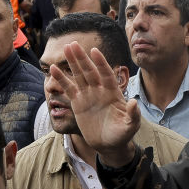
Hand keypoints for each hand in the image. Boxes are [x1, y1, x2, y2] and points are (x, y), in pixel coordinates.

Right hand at [50, 42, 138, 165]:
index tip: (94, 51)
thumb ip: (133, 114)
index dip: (101, 63)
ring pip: (79, 75)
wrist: (109, 144)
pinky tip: (54, 69)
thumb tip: (134, 102)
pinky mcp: (78, 103)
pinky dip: (62, 79)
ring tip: (66, 48)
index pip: (106, 74)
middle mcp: (100, 90)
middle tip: (73, 44)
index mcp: (113, 93)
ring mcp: (88, 95)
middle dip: (82, 58)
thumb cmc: (122, 134)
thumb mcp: (130, 126)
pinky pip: (69, 88)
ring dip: (73, 62)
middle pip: (90, 71)